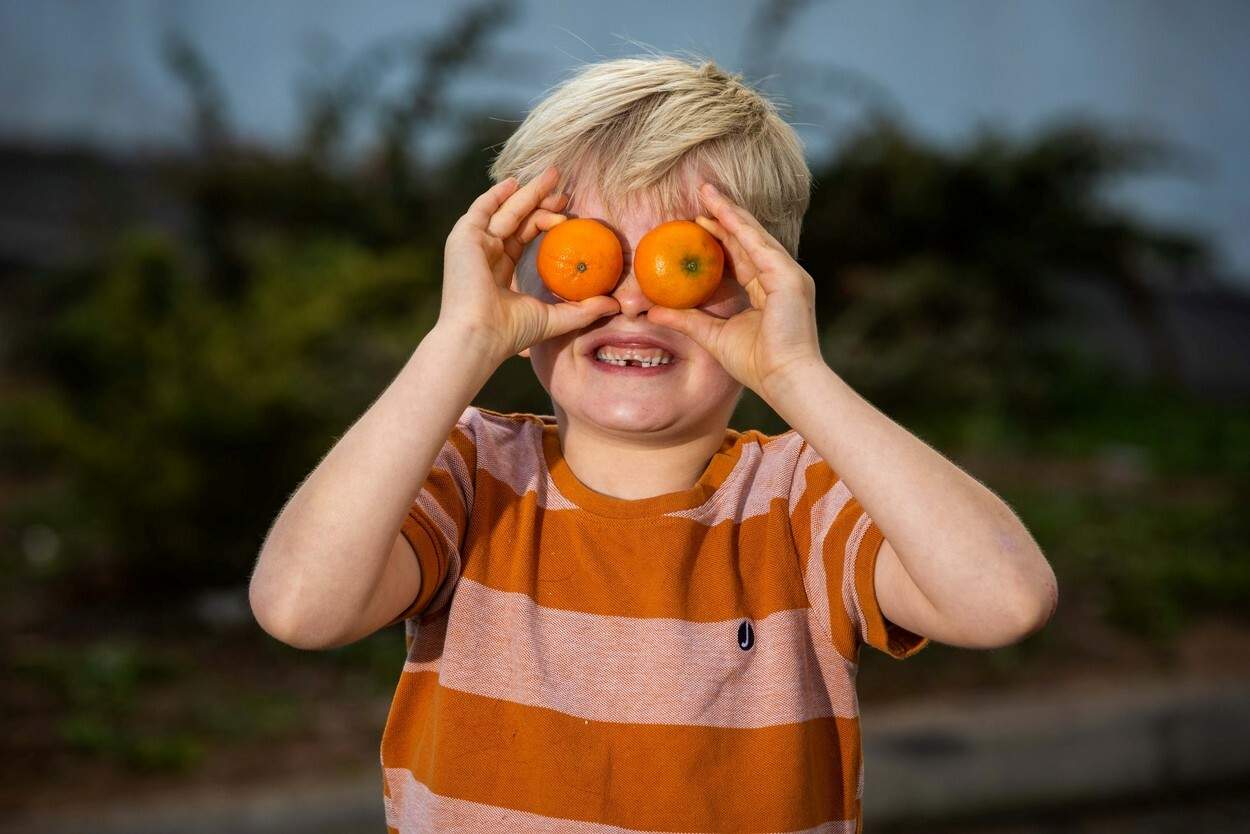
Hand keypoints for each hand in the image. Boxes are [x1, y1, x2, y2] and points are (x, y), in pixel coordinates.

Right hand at [438, 165, 619, 363]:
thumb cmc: (511, 333)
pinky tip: (517, 182)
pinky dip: (498, 194)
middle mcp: (484, 254)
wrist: (479, 335)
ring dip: (528, 192)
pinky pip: (483, 208)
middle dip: (540, 200)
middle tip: (564, 188)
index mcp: (499, 270)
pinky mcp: (465, 237)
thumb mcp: (554, 318)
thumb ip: (582, 310)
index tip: (568, 213)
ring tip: (552, 176)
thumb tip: (614, 306)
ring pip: (505, 210)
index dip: (546, 221)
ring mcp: (473, 244)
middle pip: (516, 218)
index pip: (523, 236)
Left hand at [646, 182, 823, 400]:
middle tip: (702, 193)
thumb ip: (686, 319)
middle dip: (724, 215)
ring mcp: (788, 275)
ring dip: (730, 212)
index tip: (696, 224)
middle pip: (748, 240)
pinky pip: (758, 245)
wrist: (784, 379)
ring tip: (708, 193)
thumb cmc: (756, 364)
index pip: (741, 257)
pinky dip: (740, 227)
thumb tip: (652, 311)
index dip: (720, 238)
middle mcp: (780, 278)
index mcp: (768, 291)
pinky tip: (721, 212)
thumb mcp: (713, 335)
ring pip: (753, 236)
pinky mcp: (789, 277)